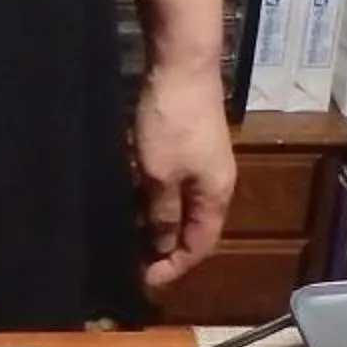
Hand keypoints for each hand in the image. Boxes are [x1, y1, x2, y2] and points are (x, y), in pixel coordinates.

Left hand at [134, 59, 236, 289]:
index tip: (145, 281)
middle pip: (194, 228)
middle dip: (167, 250)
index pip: (200, 245)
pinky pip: (176, 185)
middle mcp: (216, 183)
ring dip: (159, 224)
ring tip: (130, 237)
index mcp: (216, 196)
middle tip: (134, 262)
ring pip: (183, 206)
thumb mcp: (160, 175)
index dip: (175, 267)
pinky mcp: (190, 145)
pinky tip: (135, 201)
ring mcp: (204, 163)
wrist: (182, 65)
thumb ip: (162, 214)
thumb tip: (163, 247)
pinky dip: (157, 200)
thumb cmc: (172, 123)